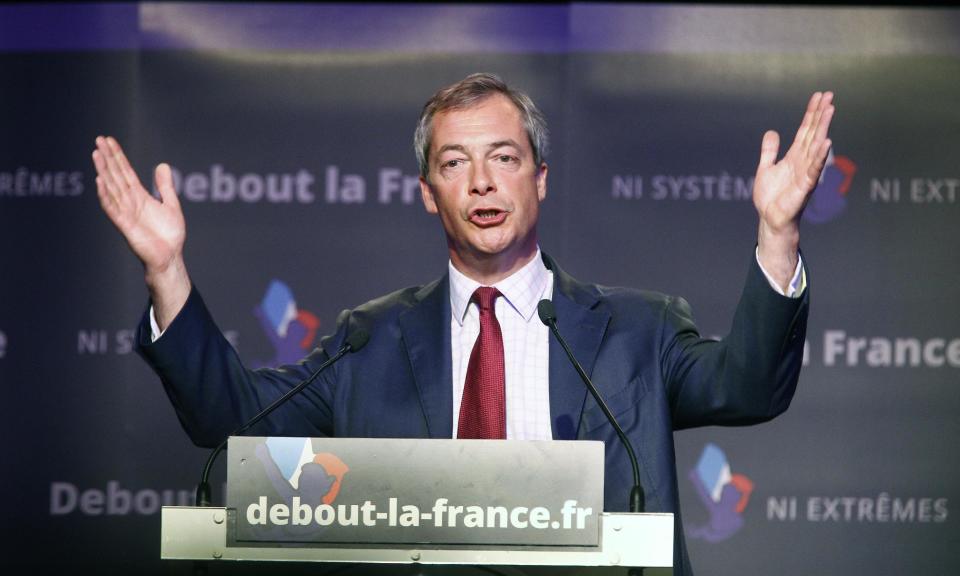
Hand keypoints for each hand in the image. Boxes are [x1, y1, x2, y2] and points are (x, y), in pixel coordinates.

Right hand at [92, 136, 190, 327]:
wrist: (170, 257)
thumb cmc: (169, 235)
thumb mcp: (171, 205)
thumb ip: (165, 186)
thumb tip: (162, 165)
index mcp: (140, 197)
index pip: (125, 172)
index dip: (118, 156)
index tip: (108, 140)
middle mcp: (130, 202)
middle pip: (116, 176)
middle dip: (107, 158)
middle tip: (98, 140)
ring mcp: (126, 213)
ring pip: (111, 189)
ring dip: (103, 172)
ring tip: (96, 154)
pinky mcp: (125, 226)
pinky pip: (113, 209)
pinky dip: (106, 196)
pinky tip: (100, 182)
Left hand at [753, 92, 834, 288]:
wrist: (770, 219)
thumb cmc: (770, 197)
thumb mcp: (765, 168)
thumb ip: (769, 151)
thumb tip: (771, 132)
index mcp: (795, 156)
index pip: (805, 130)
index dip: (811, 113)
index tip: (819, 96)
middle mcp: (804, 161)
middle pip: (813, 133)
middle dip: (821, 115)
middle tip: (829, 95)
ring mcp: (806, 172)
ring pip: (816, 146)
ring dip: (823, 128)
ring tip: (830, 110)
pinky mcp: (805, 186)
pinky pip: (814, 168)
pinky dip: (820, 155)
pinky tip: (826, 141)